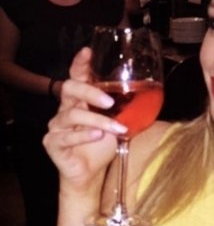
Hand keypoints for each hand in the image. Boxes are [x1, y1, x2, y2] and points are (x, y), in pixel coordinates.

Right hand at [43, 48, 127, 193]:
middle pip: (70, 89)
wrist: (90, 173)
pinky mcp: (53, 143)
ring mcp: (57, 126)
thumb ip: (124, 109)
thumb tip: (147, 92)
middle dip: (90, 92)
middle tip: (110, 102)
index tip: (89, 52)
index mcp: (79, 101)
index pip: (77, 76)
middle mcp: (65, 109)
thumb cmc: (102, 146)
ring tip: (118, 129)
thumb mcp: (117, 124)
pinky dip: (84, 135)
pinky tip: (99, 136)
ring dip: (99, 121)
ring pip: (73, 115)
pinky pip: (66, 136)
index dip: (80, 63)